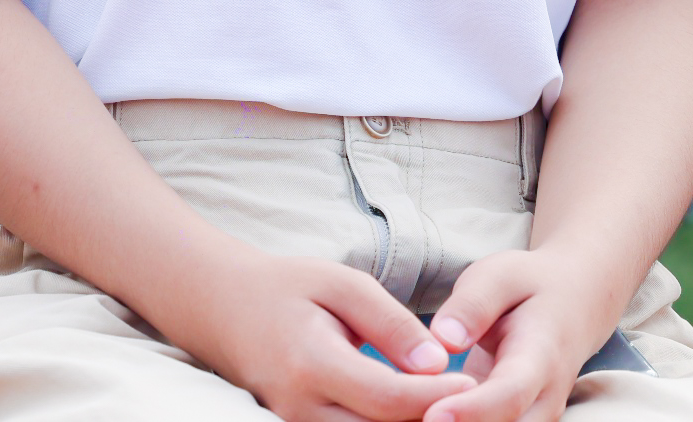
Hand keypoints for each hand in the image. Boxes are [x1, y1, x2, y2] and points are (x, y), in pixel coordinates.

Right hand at [166, 247, 477, 421]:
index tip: (471, 381)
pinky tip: (410, 409)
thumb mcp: (340, 283)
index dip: (437, 398)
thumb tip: (438, 364)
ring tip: (445, 403)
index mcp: (312, 364)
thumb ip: (390, 322)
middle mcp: (301, 409)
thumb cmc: (286, 288)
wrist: (222, 308)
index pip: (389, 399)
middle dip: (430, 419)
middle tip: (468, 398)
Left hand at [415, 250, 623, 421]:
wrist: (573, 305)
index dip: (472, 410)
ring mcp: (534, 419)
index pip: (510, 393)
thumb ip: (472, 306)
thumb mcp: (501, 275)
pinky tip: (415, 416)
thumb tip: (443, 340)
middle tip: (400, 417)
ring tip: (401, 417)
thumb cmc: (530, 287)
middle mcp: (543, 400)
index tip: (432, 414)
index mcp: (541, 357)